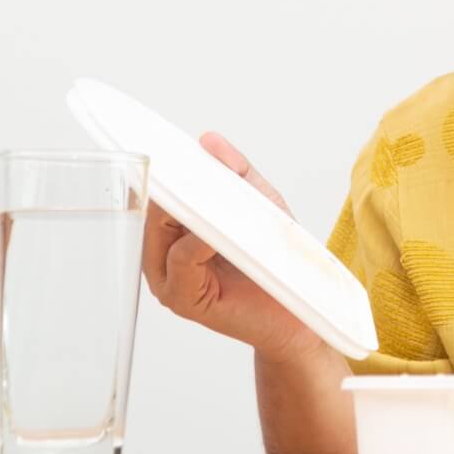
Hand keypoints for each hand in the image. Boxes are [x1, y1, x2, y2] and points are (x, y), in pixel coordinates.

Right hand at [141, 132, 321, 363]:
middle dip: (176, 184)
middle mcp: (163, 255)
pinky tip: (217, 233)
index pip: (159, 192)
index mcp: (174, 232)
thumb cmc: (276, 261)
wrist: (298, 314)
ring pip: (163, 230)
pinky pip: (182, 259)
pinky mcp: (183, 299)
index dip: (163, 167)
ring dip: (190, 210)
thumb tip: (209, 140)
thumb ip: (236, 173)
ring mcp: (168, 279)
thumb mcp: (261, 205)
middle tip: (195, 163)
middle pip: (155, 207)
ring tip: (216, 198)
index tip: (165, 141)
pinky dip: (198, 241)